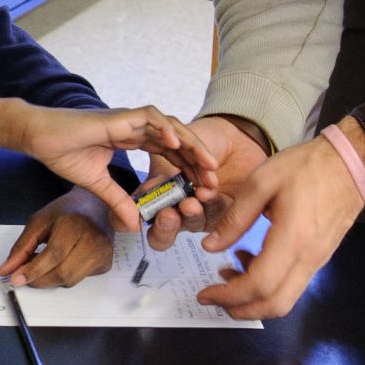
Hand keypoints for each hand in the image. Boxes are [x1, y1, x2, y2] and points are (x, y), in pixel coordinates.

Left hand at [0, 189, 115, 287]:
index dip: (33, 270)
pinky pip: (79, 280)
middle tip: (23, 277)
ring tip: (42, 265)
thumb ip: (21, 247)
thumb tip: (6, 270)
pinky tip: (61, 263)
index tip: (15, 279)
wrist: (96, 206)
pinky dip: (64, 277)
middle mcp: (93, 240)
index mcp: (75, 225)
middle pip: (62, 273)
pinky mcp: (107, 264)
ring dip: (50, 279)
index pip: (53, 255)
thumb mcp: (39, 222)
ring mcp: (103, 254)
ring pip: (70, 281)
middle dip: (39, 280)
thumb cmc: (66, 212)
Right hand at [9, 105, 218, 230]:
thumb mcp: (96, 184)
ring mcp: (129, 120)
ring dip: (191, 144)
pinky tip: (176, 145)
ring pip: (170, 126)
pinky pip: (149, 118)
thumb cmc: (62, 153)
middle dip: (197, 158)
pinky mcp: (119, 116)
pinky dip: (165, 129)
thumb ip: (117, 200)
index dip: (186, 167)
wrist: (40, 137)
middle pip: (176, 139)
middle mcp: (135, 128)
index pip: (168, 152)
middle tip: (213, 180)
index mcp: (131, 139)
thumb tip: (134, 225)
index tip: (200, 186)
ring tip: (207, 164)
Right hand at [145, 115, 268, 250]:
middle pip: (162, 235)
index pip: (138, 222)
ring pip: (191, 225)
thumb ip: (153, 182)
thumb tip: (130, 206)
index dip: (132, 224)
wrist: (235, 130)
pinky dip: (211, 204)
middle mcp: (176, 209)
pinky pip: (218, 216)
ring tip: (193, 199)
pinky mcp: (225, 211)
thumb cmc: (200, 138)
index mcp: (155, 197)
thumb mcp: (170, 153)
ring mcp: (200, 212)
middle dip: (165, 228)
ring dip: (191, 214)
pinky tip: (209, 189)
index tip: (140, 218)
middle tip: (169, 214)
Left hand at [190, 134, 364, 318]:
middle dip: (240, 309)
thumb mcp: (262, 181)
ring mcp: (318, 260)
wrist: (351, 163)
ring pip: (285, 299)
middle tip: (214, 296)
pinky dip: (268, 285)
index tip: (206, 293)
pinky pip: (293, 284)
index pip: (259, 285)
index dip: (229, 296)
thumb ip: (234, 217)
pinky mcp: (320, 256)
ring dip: (253, 299)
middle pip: (275, 305)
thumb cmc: (307, 166)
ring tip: (227, 274)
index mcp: (292, 239)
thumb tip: (210, 246)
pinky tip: (250, 260)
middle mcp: (308, 258)